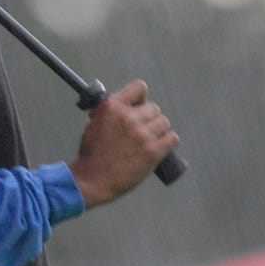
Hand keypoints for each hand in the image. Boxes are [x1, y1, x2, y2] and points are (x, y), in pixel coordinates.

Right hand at [69, 80, 179, 208]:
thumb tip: (127, 106)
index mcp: (112, 106)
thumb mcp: (95, 122)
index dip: (141, 97)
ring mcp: (142, 134)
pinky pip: (172, 138)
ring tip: (150, 138)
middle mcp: (128, 117)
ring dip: (159, 129)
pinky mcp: (153, 152)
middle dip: (149, 117)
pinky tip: (161, 145)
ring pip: (164, 122)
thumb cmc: (92, 152)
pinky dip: (168, 141)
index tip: (139, 105)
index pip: (139, 88)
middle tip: (143, 127)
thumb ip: (111, 111)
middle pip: (154, 108)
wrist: (94, 178)